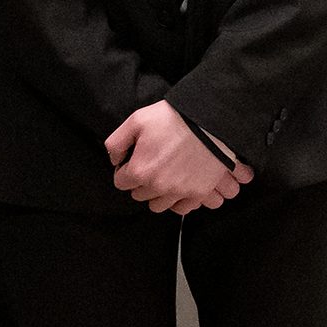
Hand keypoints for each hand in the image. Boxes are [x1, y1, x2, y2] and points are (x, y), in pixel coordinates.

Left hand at [103, 99, 250, 215]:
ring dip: (159, 194)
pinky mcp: (199, 192)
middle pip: (139, 195)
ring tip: (166, 178)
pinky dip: (180, 201)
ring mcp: (180, 191)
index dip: (126, 170)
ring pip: (159, 205)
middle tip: (152, 165)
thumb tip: (115, 160)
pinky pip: (183, 208)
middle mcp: (158, 186)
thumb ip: (117, 143)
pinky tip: (180, 187)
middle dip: (142, 182)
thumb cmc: (174, 118)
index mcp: (140, 170)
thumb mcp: (137, 120)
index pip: (121, 182)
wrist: (210, 120)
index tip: (135, 161)